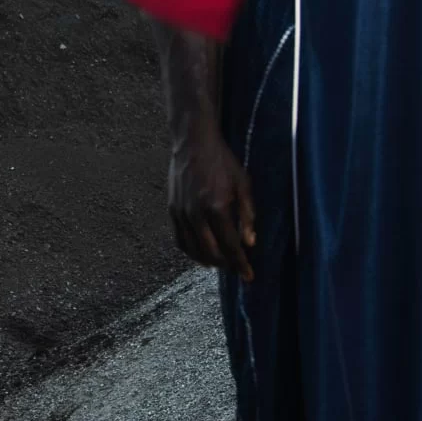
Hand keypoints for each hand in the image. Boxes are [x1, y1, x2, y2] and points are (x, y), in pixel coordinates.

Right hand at [167, 130, 255, 280]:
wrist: (192, 143)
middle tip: (237, 268)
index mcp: (217, 207)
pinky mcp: (172, 210)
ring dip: (208, 261)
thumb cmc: (222, 162)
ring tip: (220, 264)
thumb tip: (249, 243)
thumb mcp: (243, 184)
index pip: (231, 245)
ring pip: (193, 249)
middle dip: (226, 265)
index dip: (241, 264)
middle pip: (211, 252)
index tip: (249, 276)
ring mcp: (181, 213)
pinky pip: (179, 239)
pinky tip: (201, 254)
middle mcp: (196, 214)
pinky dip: (190, 251)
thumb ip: (247, 215)